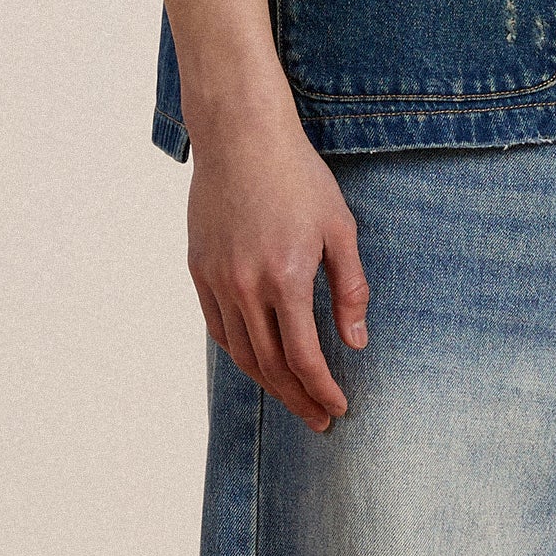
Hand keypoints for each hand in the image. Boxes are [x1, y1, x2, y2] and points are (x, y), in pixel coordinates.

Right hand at [186, 105, 368, 431]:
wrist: (241, 137)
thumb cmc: (298, 177)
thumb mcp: (340, 229)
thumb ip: (350, 289)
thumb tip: (355, 342)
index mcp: (286, 278)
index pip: (303, 357)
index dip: (322, 389)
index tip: (339, 408)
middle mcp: (246, 287)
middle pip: (270, 365)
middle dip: (298, 398)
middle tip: (319, 419)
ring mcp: (217, 280)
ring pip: (241, 353)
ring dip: (268, 384)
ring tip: (293, 399)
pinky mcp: (200, 269)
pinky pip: (219, 328)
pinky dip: (240, 354)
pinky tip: (260, 363)